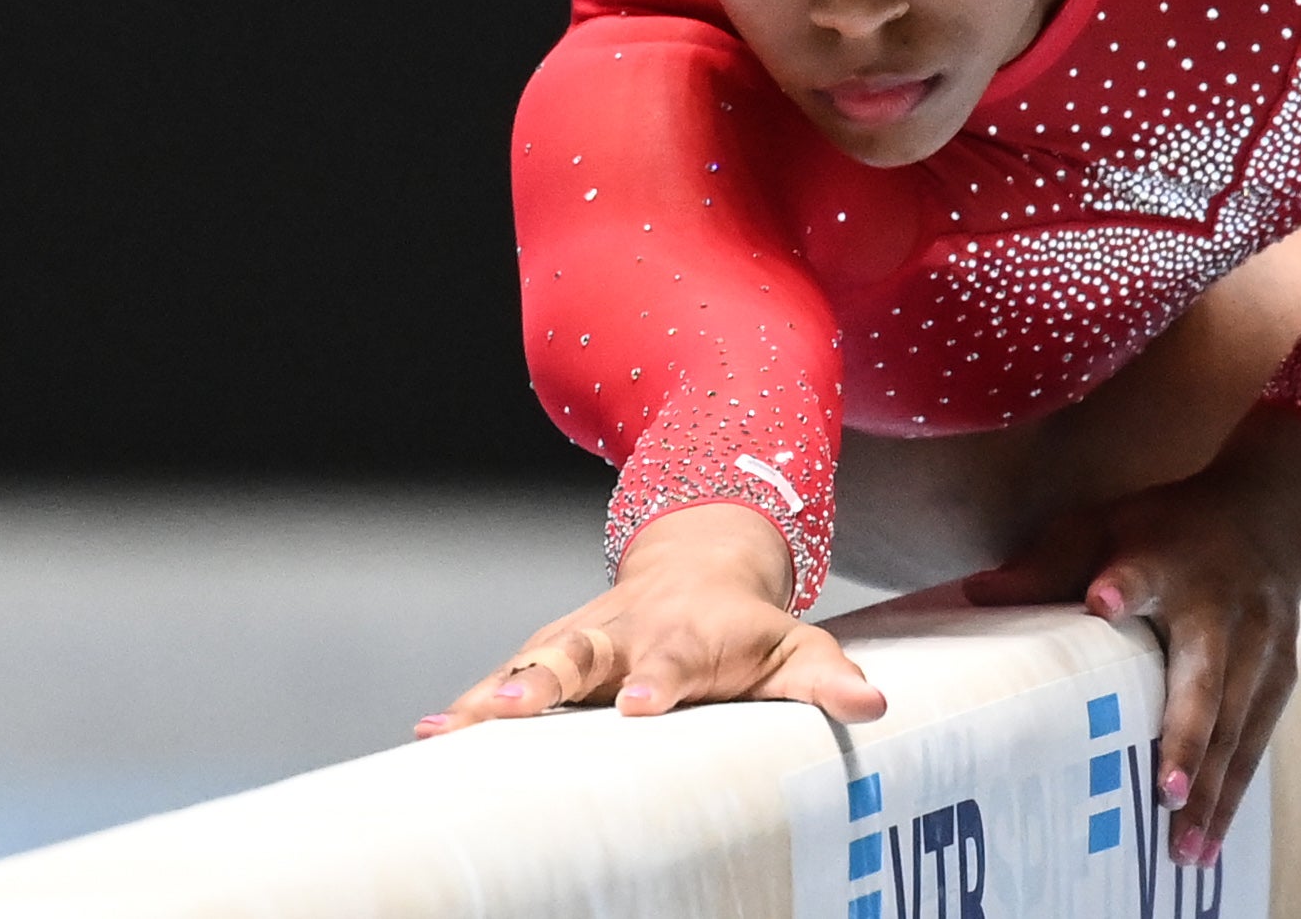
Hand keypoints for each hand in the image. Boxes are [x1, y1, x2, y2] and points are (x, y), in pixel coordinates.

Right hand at [414, 503, 884, 737]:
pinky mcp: (549, 657)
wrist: (701, 562)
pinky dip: (467, 706)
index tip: (640, 707)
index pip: (673, 660)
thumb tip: (873, 704)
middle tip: (513, 707)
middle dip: (546, 679)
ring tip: (445, 729)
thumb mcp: (798, 647)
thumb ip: (828, 678)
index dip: (657, 681)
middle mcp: (625, 633)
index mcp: (688, 634)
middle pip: (581, 653)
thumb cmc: (752, 628)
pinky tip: (426, 737)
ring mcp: (581, 641)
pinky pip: (503, 682)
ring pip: (531, 662)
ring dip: (491, 694)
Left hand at [960, 405, 1300, 864]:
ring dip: (1213, 789)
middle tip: (1165, 794)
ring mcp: (1260, 643)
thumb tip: (976, 593)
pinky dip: (1233, 792)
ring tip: (1184, 850)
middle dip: (1188, 735)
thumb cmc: (1166, 530)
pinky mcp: (1281, 674)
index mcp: (1167, 562)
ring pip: (1236, 723)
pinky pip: (1255, 740)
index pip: (1143, 572)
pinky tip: (1208, 840)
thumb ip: (1047, 565)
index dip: (1126, 587)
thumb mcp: (1105, 527)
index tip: (1104, 601)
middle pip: (1206, 675)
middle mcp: (1221, 606)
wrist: (1270, 518)